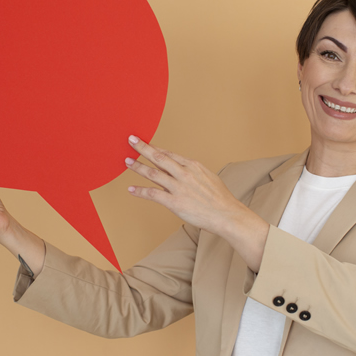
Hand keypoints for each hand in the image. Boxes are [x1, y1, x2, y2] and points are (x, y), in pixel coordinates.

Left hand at [124, 136, 249, 235]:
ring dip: (138, 166)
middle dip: (143, 148)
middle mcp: (184, 173)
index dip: (156, 148)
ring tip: (127, 162)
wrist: (227, 214)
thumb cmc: (220, 199)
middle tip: (131, 140)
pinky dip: (140, 191)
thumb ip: (194, 173)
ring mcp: (179, 187)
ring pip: (153, 173)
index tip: (146, 143)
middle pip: (159, 157)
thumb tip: (184, 170)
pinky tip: (131, 190)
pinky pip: (153, 194)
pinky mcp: (175, 202)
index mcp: (193, 166)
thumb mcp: (209, 178)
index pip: (170, 154)